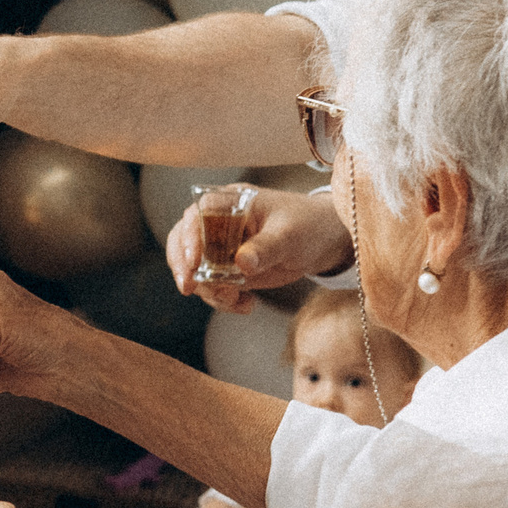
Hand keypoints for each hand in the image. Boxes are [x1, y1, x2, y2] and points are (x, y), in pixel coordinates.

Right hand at [168, 186, 351, 312]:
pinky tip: (246, 304)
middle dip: (184, 267)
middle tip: (190, 288)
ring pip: (194, 269)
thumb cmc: (308, 225)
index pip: (197, 215)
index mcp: (231, 203)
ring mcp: (222, 247)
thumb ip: (266, 247)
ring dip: (209, 290)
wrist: (325, 241)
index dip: (189, 237)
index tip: (194, 262)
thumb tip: (242, 262)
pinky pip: (212, 286)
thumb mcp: (289, 235)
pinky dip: (223, 300)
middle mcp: (219, 223)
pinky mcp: (229, 269)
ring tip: (235, 299)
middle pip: (183, 241)